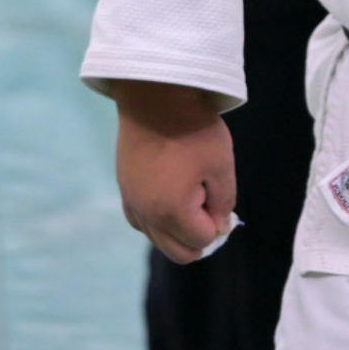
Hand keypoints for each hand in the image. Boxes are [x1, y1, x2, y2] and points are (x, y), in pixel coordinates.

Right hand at [114, 81, 235, 263]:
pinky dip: (158, 218)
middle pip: (177, 251)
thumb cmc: (194, 130)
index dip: (217, 224)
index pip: (201, 241)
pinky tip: (169, 193)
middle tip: (210, 205)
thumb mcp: (221, 165)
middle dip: (198, 237)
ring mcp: (131, 203)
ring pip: (157, 238)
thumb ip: (224, 202)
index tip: (219, 197)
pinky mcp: (123, 189)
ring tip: (190, 193)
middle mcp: (146, 215)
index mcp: (172, 212)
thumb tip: (219, 228)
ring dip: (177, 229)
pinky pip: (142, 221)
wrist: (154, 98)